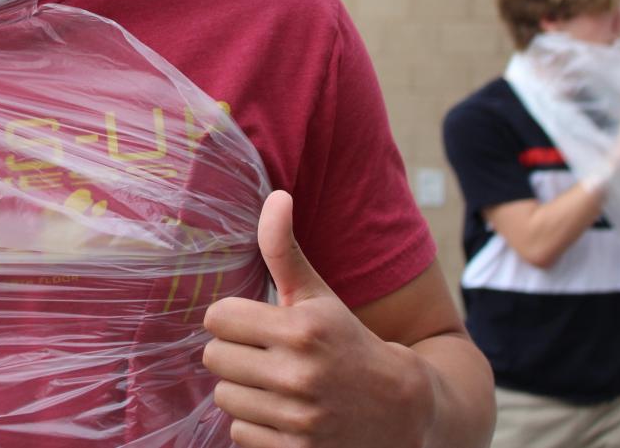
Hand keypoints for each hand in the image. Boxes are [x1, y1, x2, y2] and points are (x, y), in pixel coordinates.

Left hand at [203, 191, 432, 447]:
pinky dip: (256, 426)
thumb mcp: (320, 297)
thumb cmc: (350, 344)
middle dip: (235, 355)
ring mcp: (298, 418)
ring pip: (225, 397)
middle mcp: (299, 375)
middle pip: (215, 358)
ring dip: (244, 392)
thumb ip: (285, 250)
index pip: (217, 318)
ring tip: (276, 386)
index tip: (255, 325)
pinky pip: (239, 433)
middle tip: (265, 356)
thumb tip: (276, 195)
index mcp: (302, 329)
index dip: (233, 320)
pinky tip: (284, 416)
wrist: (404, 414)